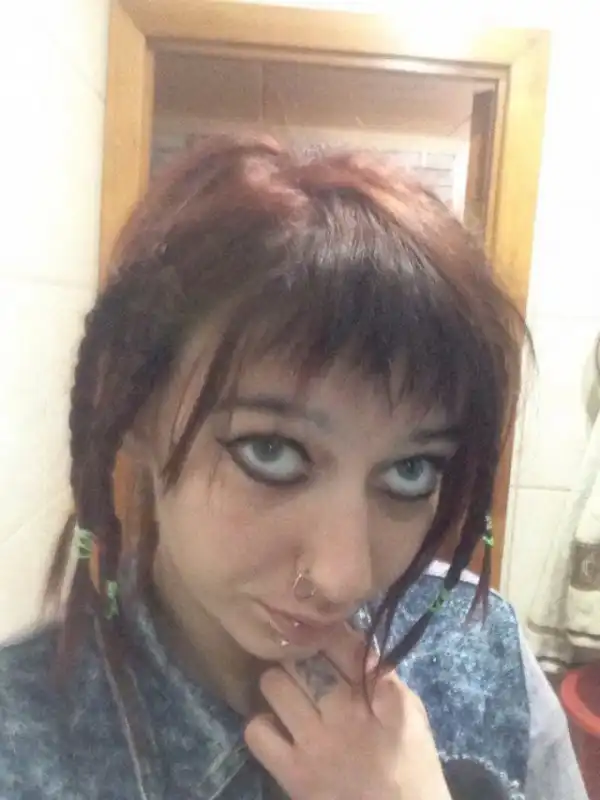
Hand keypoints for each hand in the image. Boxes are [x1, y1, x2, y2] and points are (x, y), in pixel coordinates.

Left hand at [245, 625, 451, 799]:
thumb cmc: (411, 764)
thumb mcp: (411, 712)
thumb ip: (383, 676)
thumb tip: (355, 639)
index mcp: (372, 694)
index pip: (339, 640)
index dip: (328, 631)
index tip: (326, 632)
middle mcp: (337, 712)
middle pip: (300, 657)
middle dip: (301, 656)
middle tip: (307, 666)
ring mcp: (310, 743)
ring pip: (272, 684)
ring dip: (280, 682)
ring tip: (290, 693)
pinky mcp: (290, 773)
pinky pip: (256, 732)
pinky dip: (263, 724)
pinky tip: (279, 726)